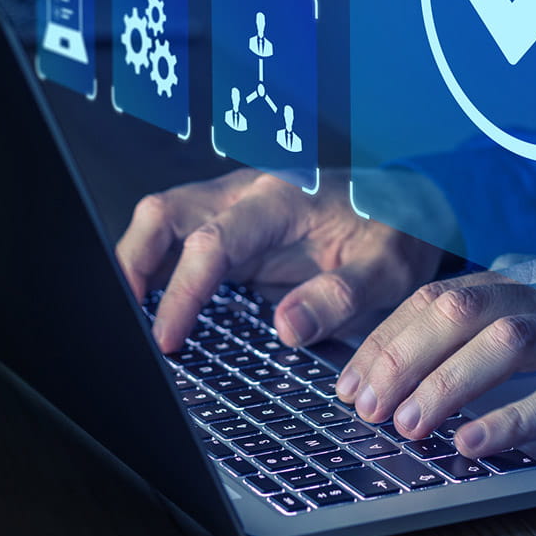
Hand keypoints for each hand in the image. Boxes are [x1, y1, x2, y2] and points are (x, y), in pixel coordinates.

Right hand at [115, 168, 445, 351]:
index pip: (212, 242)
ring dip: (140, 266)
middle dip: (132, 263)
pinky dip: (162, 273)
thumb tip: (286, 327)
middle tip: (125, 323)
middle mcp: (247, 198)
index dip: (182, 291)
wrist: (410, 206)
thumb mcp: (387, 270)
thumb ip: (340, 296)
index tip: (167, 337)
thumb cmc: (398, 230)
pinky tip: (161, 313)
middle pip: (163, 214)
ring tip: (135, 323)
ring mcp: (236, 213)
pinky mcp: (235, 232)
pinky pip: (183, 245)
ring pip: (163, 223)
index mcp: (280, 202)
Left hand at [335, 255, 535, 457]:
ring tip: (410, 426)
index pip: (440, 295)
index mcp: (533, 273)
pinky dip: (520, 418)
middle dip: (400, 358)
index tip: (350, 379)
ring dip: (448, 384)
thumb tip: (422, 351)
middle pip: (460, 309)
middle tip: (364, 406)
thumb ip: (506, 315)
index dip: (387, 337)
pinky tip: (480, 444)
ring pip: (508, 342)